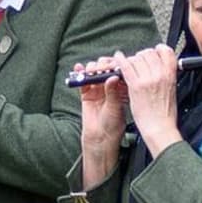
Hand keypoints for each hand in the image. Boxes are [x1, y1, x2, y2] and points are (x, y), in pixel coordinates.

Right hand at [76, 72, 125, 188]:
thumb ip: (113, 92)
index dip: (117, 65)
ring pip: (94, 72)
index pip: (119, 71)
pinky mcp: (86, 93)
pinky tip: (79, 68)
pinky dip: (80, 73)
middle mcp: (110, 86)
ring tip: (93, 70)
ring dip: (93, 68)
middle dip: (105, 65)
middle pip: (106, 68)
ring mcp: (98, 88)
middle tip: (104, 67)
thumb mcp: (115, 107)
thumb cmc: (113, 125)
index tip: (115, 64)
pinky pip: (83, 80)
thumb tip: (112, 77)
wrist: (101, 138)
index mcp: (122, 88)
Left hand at [117, 44, 184, 149]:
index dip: (158, 50)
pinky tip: (118, 59)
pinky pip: (126, 66)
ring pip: (136, 58)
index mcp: (171, 75)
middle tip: (139, 62)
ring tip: (129, 66)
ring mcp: (147, 79)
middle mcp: (160, 75)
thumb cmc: (165, 114)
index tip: (154, 52)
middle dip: (142, 56)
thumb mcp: (172, 91)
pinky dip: (120, 60)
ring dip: (131, 60)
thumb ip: (167, 77)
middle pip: (148, 53)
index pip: (166, 51)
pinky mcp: (135, 86)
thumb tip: (161, 68)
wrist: (160, 128)